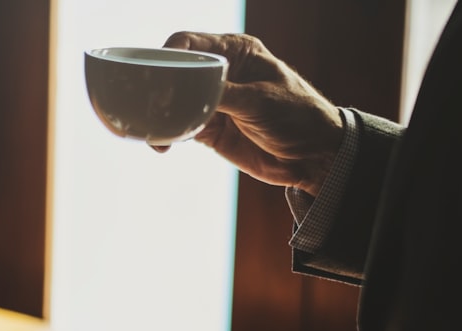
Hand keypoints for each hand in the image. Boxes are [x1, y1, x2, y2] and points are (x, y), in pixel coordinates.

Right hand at [157, 32, 343, 196]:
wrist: (313, 156)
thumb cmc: (297, 116)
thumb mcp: (258, 100)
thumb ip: (221, 94)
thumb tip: (185, 93)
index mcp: (236, 52)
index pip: (191, 43)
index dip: (169, 53)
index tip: (156, 72)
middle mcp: (221, 73)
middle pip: (176, 73)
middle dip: (158, 88)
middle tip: (148, 106)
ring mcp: (213, 103)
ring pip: (173, 103)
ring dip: (159, 116)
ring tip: (153, 131)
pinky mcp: (209, 129)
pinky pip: (180, 128)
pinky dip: (168, 136)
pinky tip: (162, 146)